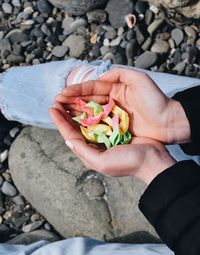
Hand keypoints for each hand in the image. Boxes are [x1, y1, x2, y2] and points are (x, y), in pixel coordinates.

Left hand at [49, 102, 175, 184]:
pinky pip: (100, 116)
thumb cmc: (128, 163)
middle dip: (66, 113)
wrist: (152, 160)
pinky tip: (88, 100)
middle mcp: (95, 143)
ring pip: (87, 120)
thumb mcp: (102, 162)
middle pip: (76, 126)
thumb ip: (83, 151)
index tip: (51, 108)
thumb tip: (67, 140)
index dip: (60, 122)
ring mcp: (106, 135)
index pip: (70, 135)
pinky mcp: (116, 128)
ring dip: (78, 109)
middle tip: (58, 100)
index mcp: (90, 152)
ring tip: (69, 97)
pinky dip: (93, 109)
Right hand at [57, 68, 189, 143]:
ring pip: (89, 112)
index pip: (92, 88)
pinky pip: (97, 124)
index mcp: (116, 88)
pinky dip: (85, 123)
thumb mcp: (139, 79)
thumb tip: (100, 76)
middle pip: (87, 100)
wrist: (168, 122)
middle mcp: (112, 100)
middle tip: (55, 104)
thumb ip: (119, 73)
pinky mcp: (115, 127)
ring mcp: (112, 114)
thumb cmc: (155, 100)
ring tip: (59, 113)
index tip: (62, 94)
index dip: (76, 91)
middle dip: (71, 101)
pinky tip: (73, 124)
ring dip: (74, 112)